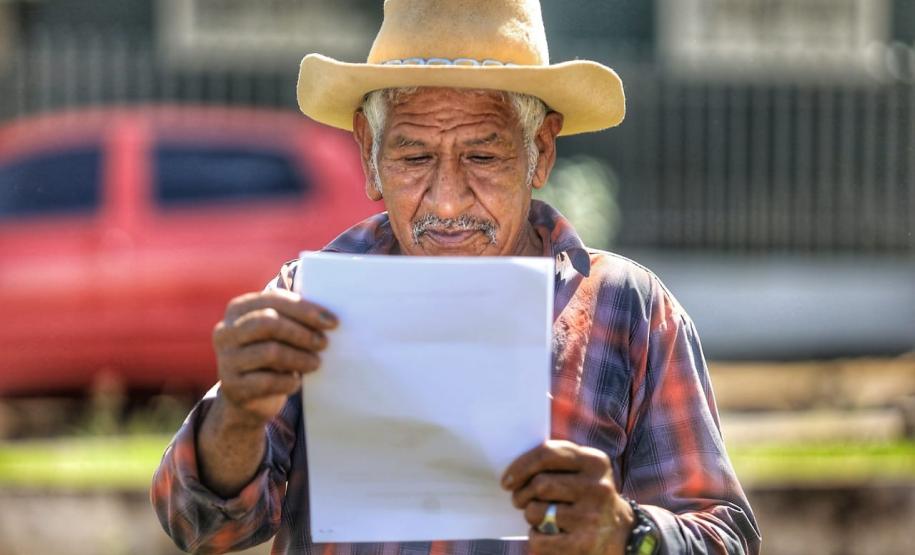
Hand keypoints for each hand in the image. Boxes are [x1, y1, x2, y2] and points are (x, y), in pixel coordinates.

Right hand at [211, 288, 337, 423]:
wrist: (249, 398)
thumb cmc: (271, 354)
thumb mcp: (278, 332)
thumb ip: (293, 316)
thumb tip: (327, 315)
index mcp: (238, 309)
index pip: (273, 299)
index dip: (305, 309)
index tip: (332, 322)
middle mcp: (226, 331)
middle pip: (269, 322)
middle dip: (302, 333)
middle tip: (324, 343)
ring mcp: (226, 360)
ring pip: (270, 352)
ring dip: (300, 358)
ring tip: (315, 363)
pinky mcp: (232, 387)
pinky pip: (268, 381)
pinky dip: (289, 381)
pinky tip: (296, 382)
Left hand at [501, 440, 634, 554]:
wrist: (622, 532)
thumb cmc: (589, 495)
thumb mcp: (584, 470)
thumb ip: (556, 460)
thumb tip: (515, 469)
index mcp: (595, 462)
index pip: (548, 453)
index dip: (520, 466)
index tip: (507, 480)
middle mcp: (597, 487)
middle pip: (539, 485)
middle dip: (522, 494)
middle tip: (520, 500)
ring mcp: (592, 517)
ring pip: (536, 511)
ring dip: (530, 515)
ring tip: (539, 516)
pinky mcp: (584, 544)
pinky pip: (539, 539)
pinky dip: (535, 537)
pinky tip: (547, 533)